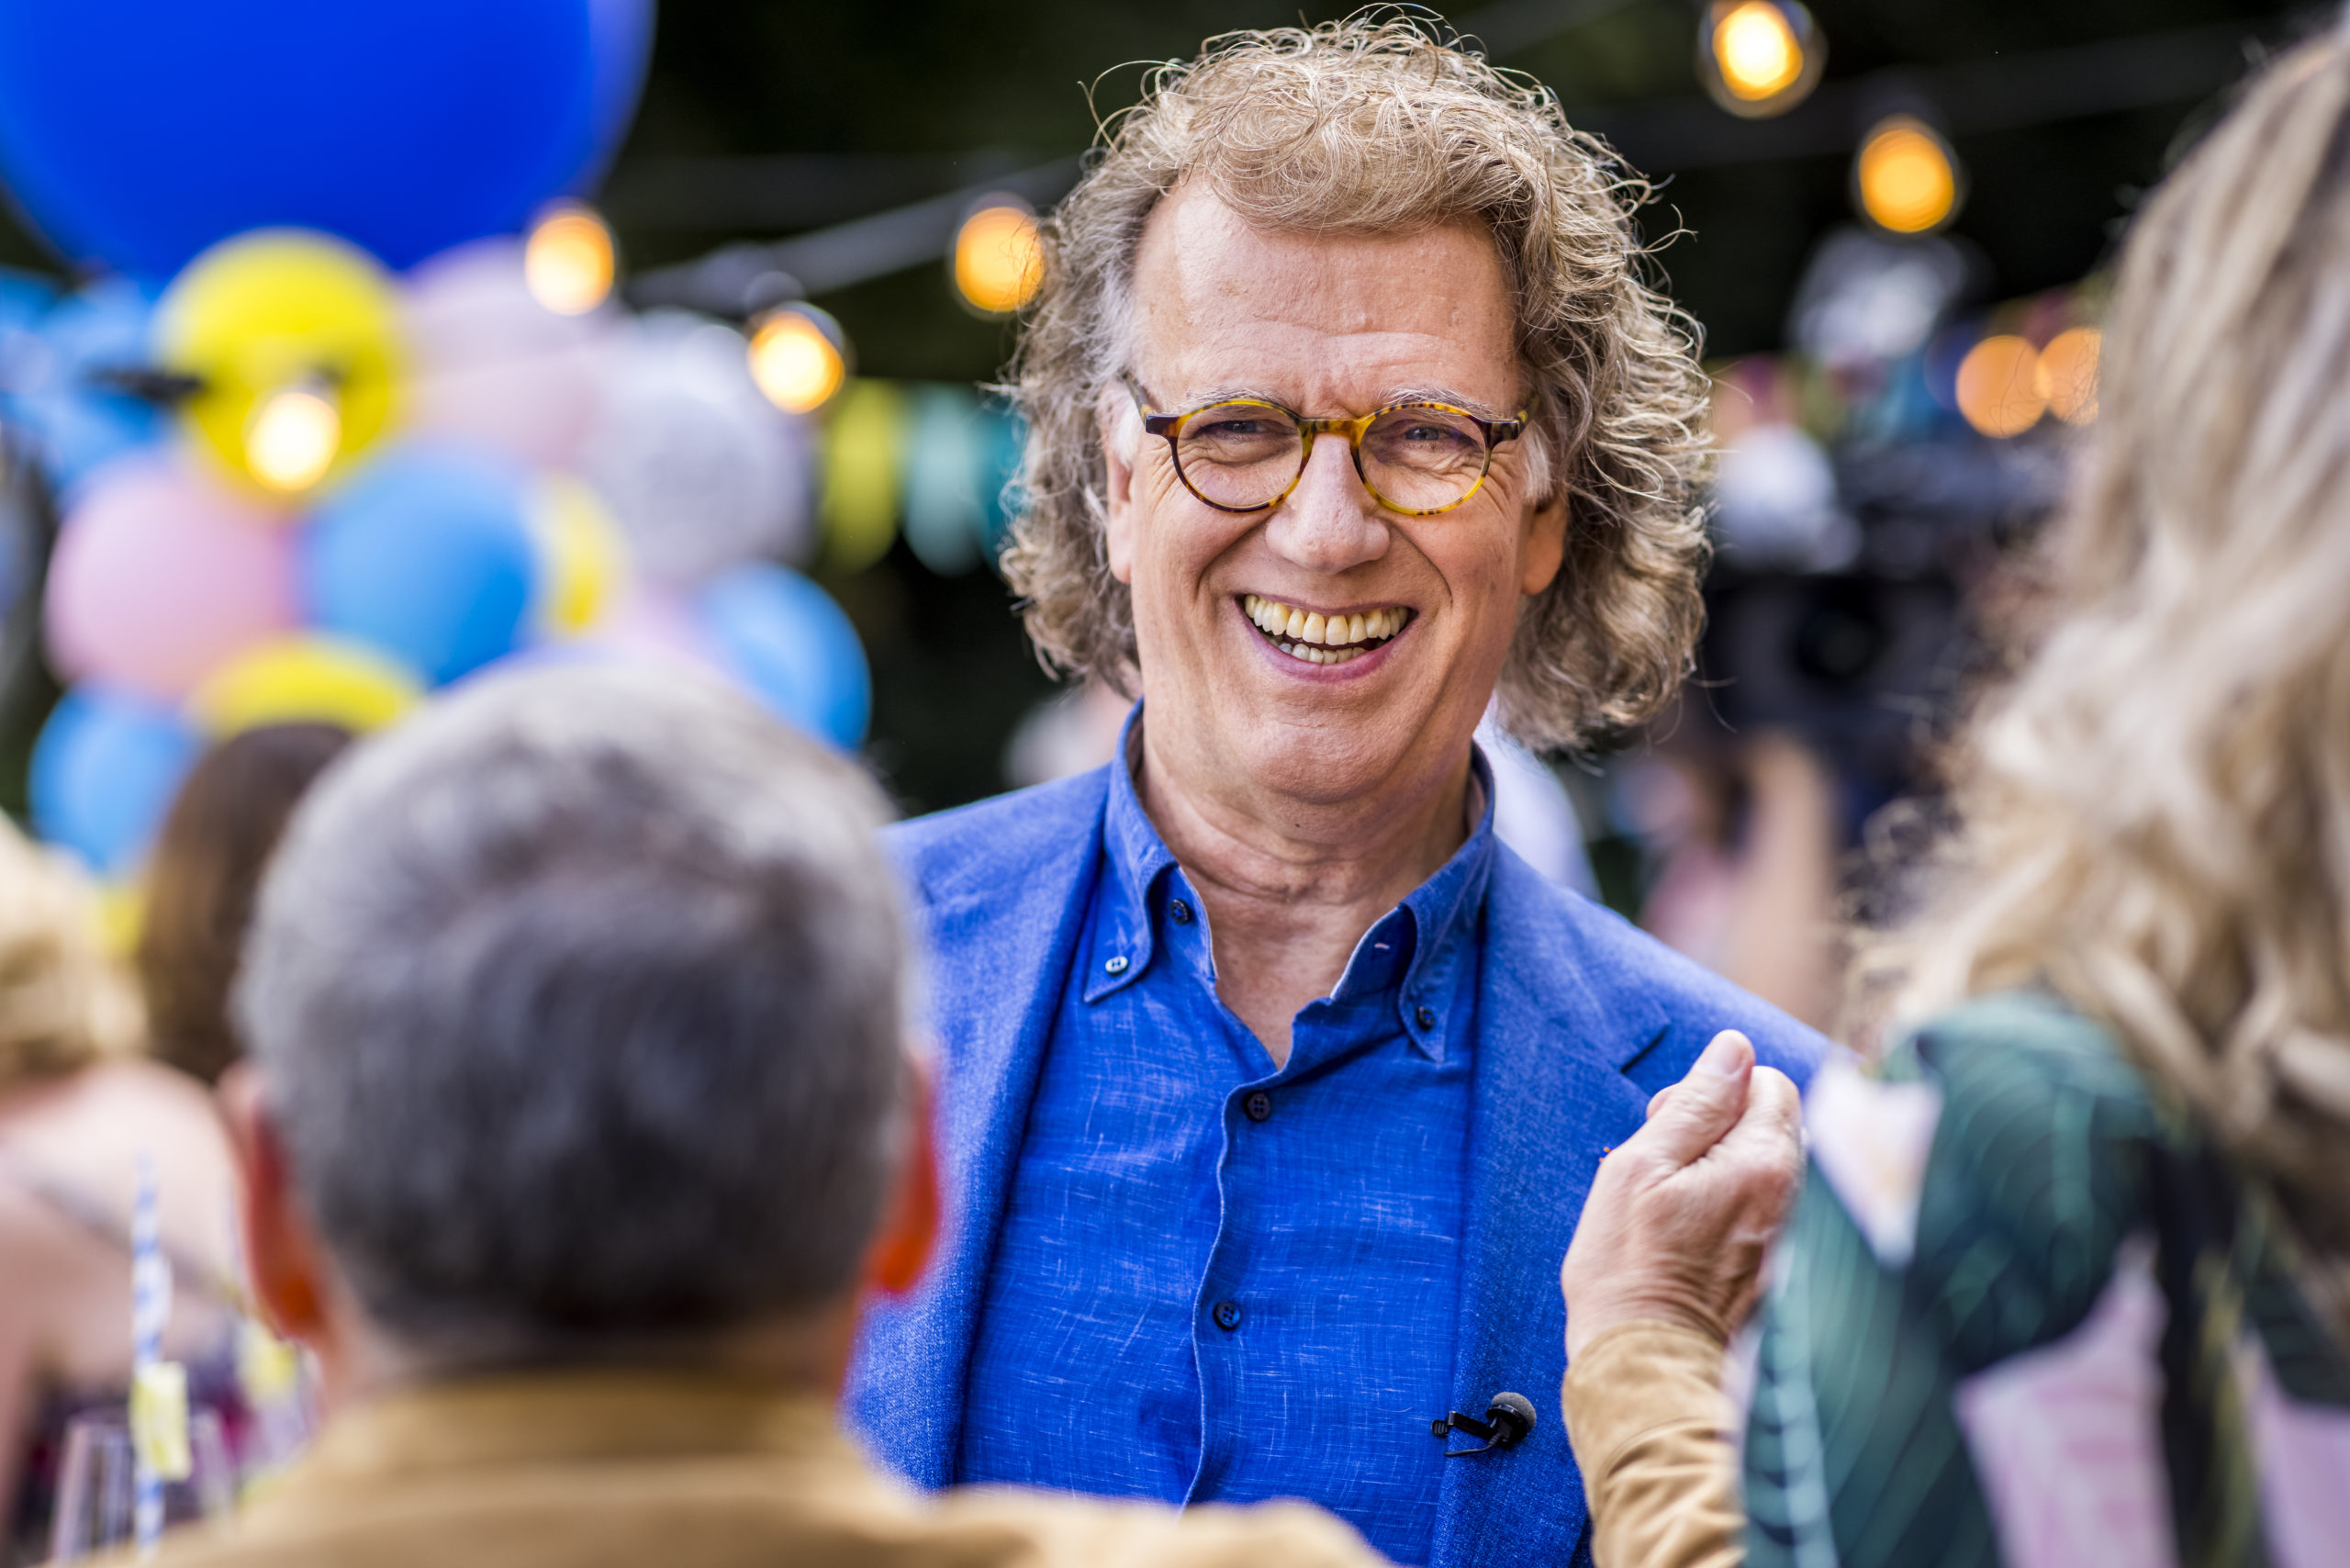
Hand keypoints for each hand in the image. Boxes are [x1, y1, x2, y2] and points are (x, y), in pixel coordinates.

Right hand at [1560, 1030, 1802, 1358]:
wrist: (1646, 1364)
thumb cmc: (1629, 1265)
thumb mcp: (1643, 1166)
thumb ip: (1696, 1101)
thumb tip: (1734, 1048)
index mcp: (1764, 1164)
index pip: (1769, 1083)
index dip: (1714, 1089)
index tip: (1671, 1123)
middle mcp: (1795, 1198)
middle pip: (1774, 1122)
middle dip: (1722, 1125)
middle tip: (1664, 1163)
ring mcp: (1792, 1238)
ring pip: (1768, 1168)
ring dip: (1725, 1168)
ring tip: (1674, 1204)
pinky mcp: (1782, 1272)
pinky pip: (1765, 1212)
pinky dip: (1731, 1209)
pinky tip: (1692, 1238)